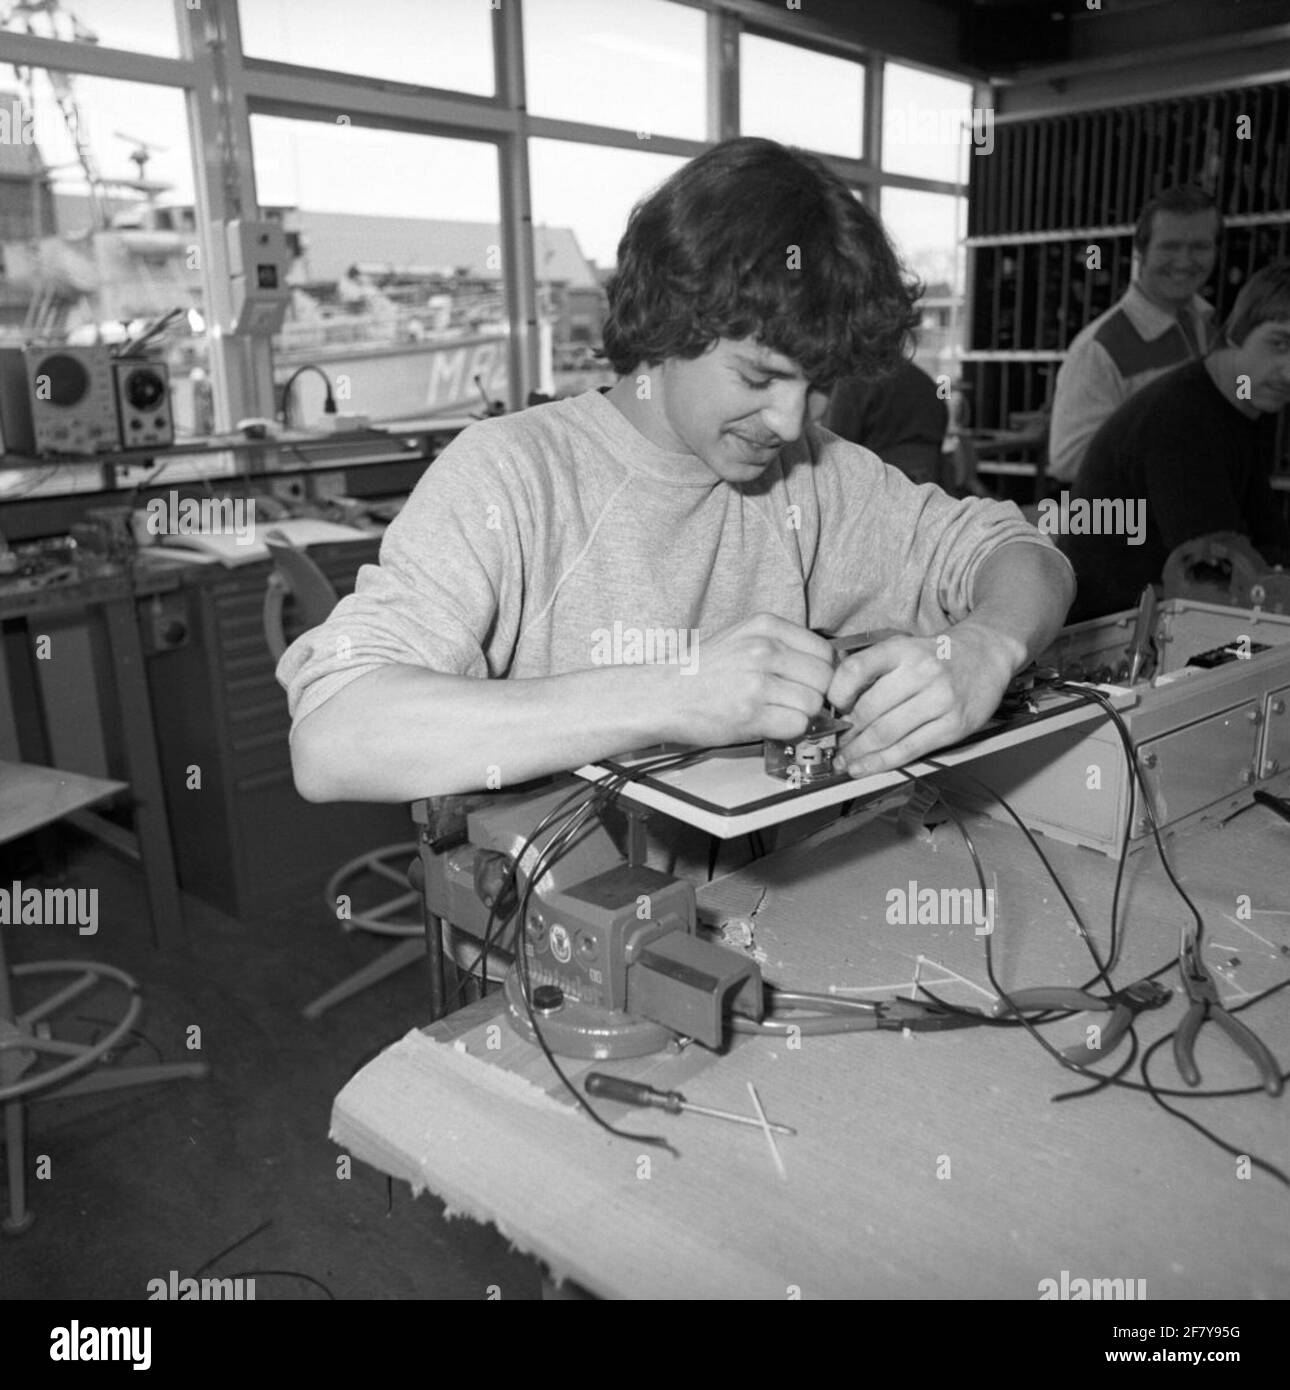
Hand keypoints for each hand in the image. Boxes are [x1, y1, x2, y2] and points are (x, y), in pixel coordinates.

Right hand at [662, 613, 835, 746]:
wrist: (664, 694)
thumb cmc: (704, 671)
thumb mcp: (743, 638)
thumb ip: (783, 645)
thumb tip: (828, 667)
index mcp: (765, 626)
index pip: (825, 651)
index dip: (823, 673)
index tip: (810, 684)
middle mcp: (763, 649)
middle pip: (824, 678)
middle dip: (815, 695)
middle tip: (794, 702)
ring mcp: (756, 681)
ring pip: (813, 704)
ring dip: (801, 715)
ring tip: (776, 712)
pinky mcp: (750, 713)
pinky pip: (796, 725)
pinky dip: (789, 730)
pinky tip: (769, 724)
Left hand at [827, 623, 1024, 776]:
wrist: (987, 654)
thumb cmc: (937, 655)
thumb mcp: (903, 648)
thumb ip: (872, 669)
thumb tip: (835, 705)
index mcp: (901, 649)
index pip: (856, 669)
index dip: (837, 693)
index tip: (831, 708)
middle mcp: (921, 671)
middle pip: (869, 709)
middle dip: (846, 733)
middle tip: (834, 745)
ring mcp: (940, 700)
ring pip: (887, 733)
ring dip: (859, 753)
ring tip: (845, 761)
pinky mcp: (954, 726)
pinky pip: (910, 749)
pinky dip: (882, 762)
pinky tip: (865, 767)